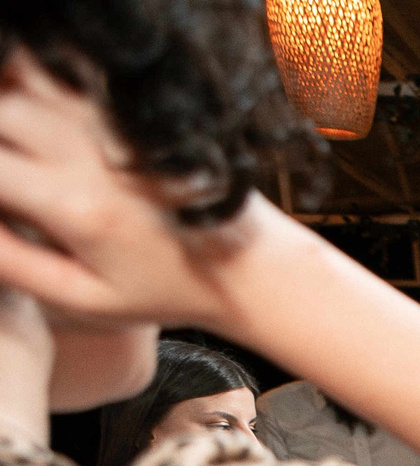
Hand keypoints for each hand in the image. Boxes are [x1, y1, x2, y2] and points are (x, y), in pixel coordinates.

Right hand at [0, 50, 279, 336]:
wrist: (254, 266)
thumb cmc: (170, 290)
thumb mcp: (89, 298)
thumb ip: (18, 265)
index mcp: (76, 205)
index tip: (2, 198)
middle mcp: (94, 153)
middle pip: (2, 109)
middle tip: (14, 174)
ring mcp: (117, 122)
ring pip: (28, 79)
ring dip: (13, 105)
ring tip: (26, 151)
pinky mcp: (136, 108)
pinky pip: (70, 74)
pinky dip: (43, 86)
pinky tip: (50, 126)